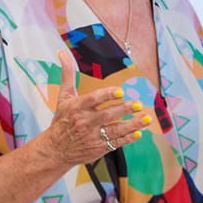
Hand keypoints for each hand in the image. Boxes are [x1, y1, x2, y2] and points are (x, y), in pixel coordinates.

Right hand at [38, 51, 149, 167]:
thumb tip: (63, 53)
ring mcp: (93, 136)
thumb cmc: (62, 120)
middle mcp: (85, 122)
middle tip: (138, 104)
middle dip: (124, 110)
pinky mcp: (98, 148)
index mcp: (77, 108)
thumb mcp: (63, 96)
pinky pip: (116, 143)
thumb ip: (68, 74)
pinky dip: (128, 139)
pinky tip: (139, 133)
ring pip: (115, 130)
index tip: (120, 92)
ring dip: (132, 125)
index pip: (93, 100)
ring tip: (146, 118)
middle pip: (107, 115)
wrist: (56, 149)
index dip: (106, 95)